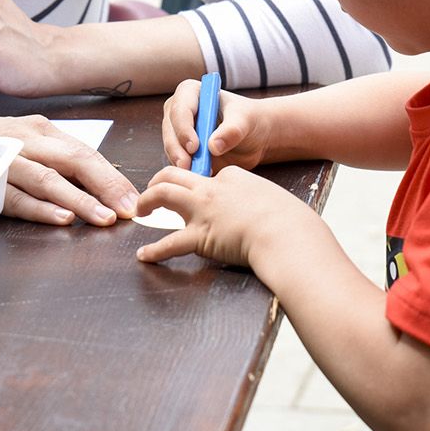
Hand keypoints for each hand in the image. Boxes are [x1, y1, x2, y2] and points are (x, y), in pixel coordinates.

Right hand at [0, 114, 139, 225]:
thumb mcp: (25, 143)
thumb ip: (56, 160)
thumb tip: (100, 187)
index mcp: (40, 130)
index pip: (84, 152)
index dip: (111, 176)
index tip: (134, 198)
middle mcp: (25, 139)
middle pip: (73, 160)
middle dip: (105, 186)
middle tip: (128, 209)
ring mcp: (4, 158)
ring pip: (46, 179)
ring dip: (78, 201)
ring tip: (103, 218)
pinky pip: (15, 197)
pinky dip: (39, 209)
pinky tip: (61, 219)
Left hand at [134, 165, 313, 267]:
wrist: (286, 234)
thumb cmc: (289, 221)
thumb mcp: (274, 200)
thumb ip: (261, 203)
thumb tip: (263, 215)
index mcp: (232, 177)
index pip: (207, 176)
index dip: (200, 185)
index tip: (198, 196)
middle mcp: (212, 188)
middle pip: (175, 174)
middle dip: (158, 179)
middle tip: (151, 190)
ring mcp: (203, 210)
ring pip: (163, 194)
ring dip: (147, 200)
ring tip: (140, 210)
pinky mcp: (200, 236)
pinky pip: (169, 242)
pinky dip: (154, 250)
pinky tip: (145, 256)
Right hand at [161, 79, 274, 171]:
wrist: (253, 137)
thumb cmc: (248, 120)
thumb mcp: (245, 121)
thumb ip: (231, 131)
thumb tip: (213, 146)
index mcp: (190, 92)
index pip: (180, 109)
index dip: (184, 128)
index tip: (194, 147)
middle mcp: (178, 109)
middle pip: (170, 130)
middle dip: (177, 149)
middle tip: (188, 166)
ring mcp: (177, 130)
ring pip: (170, 147)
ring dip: (181, 162)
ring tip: (198, 173)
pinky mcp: (180, 149)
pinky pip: (177, 161)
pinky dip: (185, 170)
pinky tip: (200, 175)